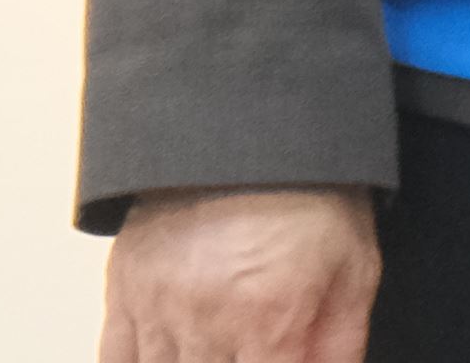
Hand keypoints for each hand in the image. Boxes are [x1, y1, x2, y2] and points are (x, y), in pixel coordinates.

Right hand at [101, 188, 375, 362]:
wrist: (254, 130)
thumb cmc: (313, 193)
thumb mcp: (354, 267)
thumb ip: (340, 343)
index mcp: (268, 319)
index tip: (279, 357)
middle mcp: (205, 322)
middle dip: (236, 362)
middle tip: (248, 346)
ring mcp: (157, 309)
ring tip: (220, 344)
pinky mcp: (124, 292)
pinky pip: (115, 359)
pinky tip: (170, 354)